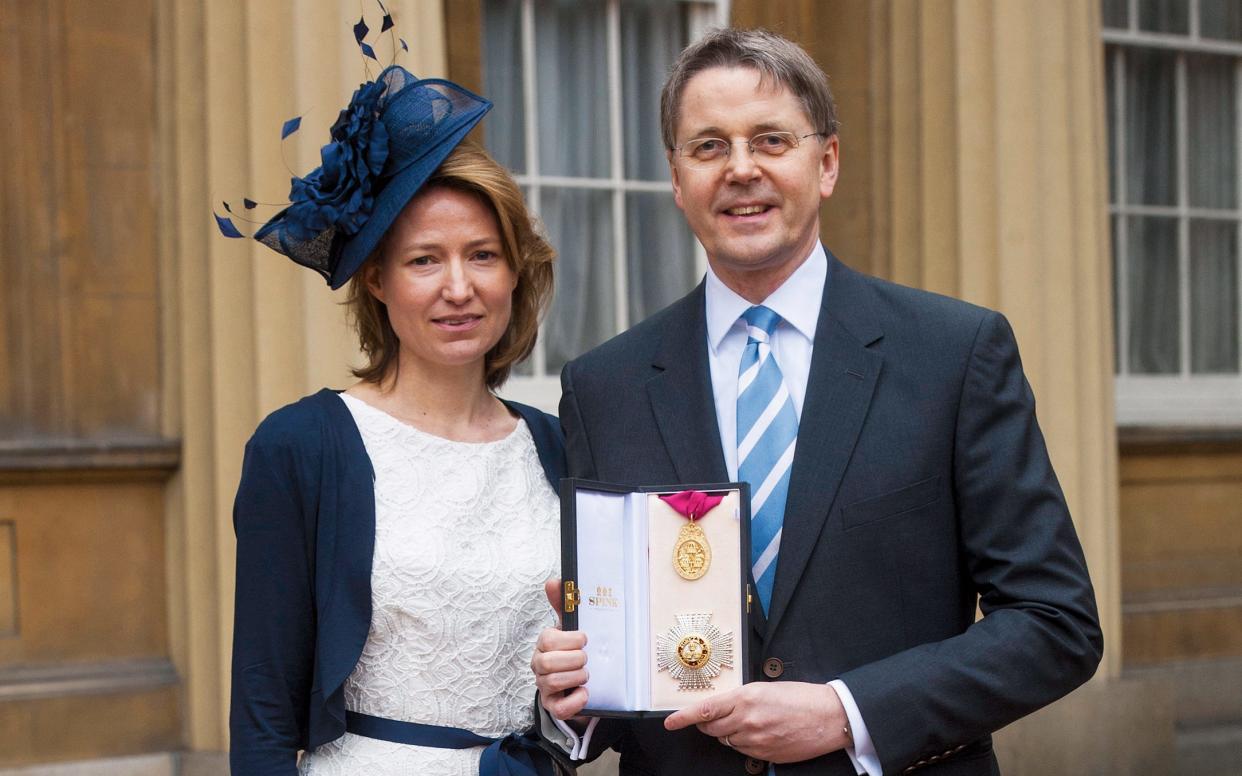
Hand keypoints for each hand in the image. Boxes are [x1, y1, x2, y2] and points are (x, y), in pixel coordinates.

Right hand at [532, 578, 590, 719]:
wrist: (581, 684)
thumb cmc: (573, 652)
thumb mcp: (571, 629)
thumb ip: (563, 605)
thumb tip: (553, 581)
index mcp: (544, 646)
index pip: (547, 639)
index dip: (569, 639)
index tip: (584, 638)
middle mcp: (540, 666)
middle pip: (547, 662)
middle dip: (574, 659)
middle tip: (587, 658)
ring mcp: (545, 688)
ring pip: (553, 682)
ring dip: (577, 676)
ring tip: (587, 674)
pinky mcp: (554, 707)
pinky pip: (560, 707)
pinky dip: (576, 700)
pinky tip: (585, 692)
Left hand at [663, 682, 850, 763]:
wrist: (828, 716)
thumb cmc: (801, 698)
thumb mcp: (765, 688)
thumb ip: (740, 699)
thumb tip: (723, 708)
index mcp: (745, 697)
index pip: (706, 710)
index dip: (684, 717)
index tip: (670, 721)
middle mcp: (747, 720)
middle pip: (712, 729)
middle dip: (708, 724)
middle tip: (715, 718)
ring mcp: (756, 740)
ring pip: (727, 741)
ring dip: (730, 733)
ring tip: (750, 722)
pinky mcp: (765, 754)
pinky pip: (743, 751)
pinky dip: (744, 743)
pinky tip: (760, 733)